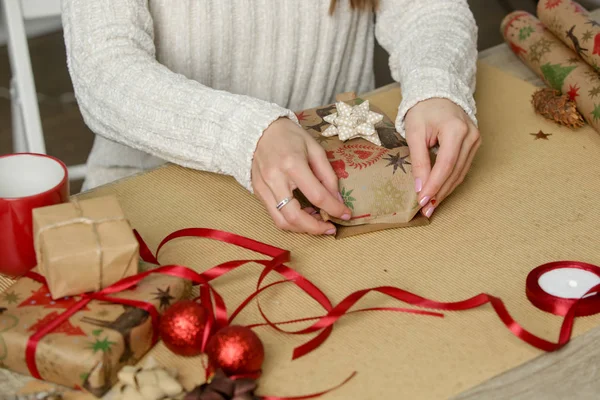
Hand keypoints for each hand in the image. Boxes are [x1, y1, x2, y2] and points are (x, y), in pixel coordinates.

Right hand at [252, 118, 351, 233]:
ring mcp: (263, 188)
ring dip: (302, 228)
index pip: (316, 195)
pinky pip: (274, 215)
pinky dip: (291, 220)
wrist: (259, 129)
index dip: (334, 208)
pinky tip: (303, 214)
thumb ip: (328, 175)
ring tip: (317, 221)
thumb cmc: (290, 136)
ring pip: (282, 221)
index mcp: (292, 164)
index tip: (346, 214)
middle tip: (330, 228)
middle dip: (315, 228)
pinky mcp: (258, 192)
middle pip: (294, 216)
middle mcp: (275, 179)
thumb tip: (337, 200)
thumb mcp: (315, 149)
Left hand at [404, 98, 480, 217]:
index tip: (422, 200)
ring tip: (431, 205)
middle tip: (425, 209)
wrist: (437, 94)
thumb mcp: (414, 132)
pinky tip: (439, 192)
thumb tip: (419, 187)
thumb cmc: (423, 110)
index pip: (446, 164)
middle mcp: (470, 136)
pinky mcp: (473, 145)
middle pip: (455, 172)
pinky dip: (450, 181)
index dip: (434, 185)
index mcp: (456, 130)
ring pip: (460, 173)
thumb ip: (418, 160)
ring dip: (445, 190)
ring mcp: (475, 141)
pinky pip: (462, 168)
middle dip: (439, 192)